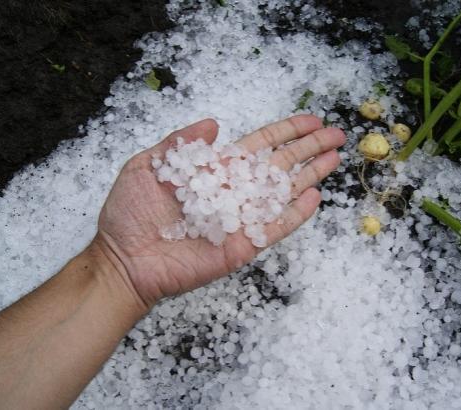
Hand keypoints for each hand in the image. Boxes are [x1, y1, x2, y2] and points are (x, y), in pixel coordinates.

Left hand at [92, 115, 344, 308]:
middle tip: (338, 134)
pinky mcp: (242, 245)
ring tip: (335, 159)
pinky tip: (315, 197)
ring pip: (283, 193)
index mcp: (215, 170)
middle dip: (309, 149)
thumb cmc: (130, 214)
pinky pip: (274, 228)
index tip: (311, 120)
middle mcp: (234, 192)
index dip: (286, 132)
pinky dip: (295, 214)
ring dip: (310, 176)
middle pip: (280, 165)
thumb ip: (180, 143)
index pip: (260, 146)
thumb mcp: (147, 166)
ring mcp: (241, 219)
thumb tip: (214, 121)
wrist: (123, 259)